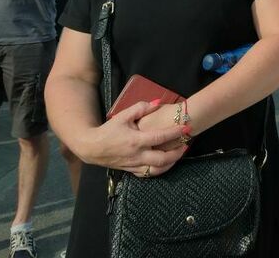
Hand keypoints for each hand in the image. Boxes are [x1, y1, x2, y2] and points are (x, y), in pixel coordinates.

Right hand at [75, 99, 189, 175]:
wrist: (91, 148)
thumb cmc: (108, 130)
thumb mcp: (123, 116)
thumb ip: (141, 108)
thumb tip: (158, 103)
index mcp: (136, 140)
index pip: (161, 137)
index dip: (175, 132)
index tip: (186, 127)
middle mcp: (137, 155)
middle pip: (162, 159)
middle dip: (177, 153)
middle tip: (186, 144)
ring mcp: (134, 165)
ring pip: (157, 170)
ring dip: (171, 164)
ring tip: (178, 155)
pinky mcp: (131, 171)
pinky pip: (148, 174)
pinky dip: (159, 170)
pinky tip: (165, 164)